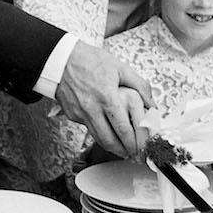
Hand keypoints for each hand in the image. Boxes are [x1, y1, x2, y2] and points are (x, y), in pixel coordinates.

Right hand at [55, 41, 152, 157]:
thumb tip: (152, 104)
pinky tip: (106, 130)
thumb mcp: (120, 68)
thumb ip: (140, 86)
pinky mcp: (71, 114)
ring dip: (111, 147)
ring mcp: (80, 113)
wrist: (60, 59)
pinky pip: (87, 127)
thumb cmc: (90, 60)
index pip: (123, 128)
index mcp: (107, 97)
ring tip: (123, 150)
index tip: (141, 148)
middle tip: (133, 154)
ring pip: (97, 138)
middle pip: (109, 140)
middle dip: (123, 151)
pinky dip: (98, 132)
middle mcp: (92, 108)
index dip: (134, 142)